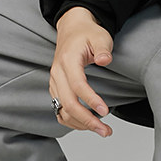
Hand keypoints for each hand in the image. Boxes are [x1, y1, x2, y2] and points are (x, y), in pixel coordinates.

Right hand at [49, 7, 113, 137]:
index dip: (90, 100)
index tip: (105, 111)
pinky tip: (87, 124)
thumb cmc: (87, 33)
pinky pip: (59, 110)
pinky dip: (72, 121)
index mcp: (68, 60)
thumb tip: (105, 60)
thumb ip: (103, 48)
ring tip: (101, 130)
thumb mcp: (100, 36)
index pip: (77, 85)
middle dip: (87, 120)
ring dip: (81, 124)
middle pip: (68, 103)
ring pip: (62, 111)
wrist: (72, 29)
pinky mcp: (56, 89)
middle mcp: (57, 73)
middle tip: (105, 130)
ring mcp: (55, 82)